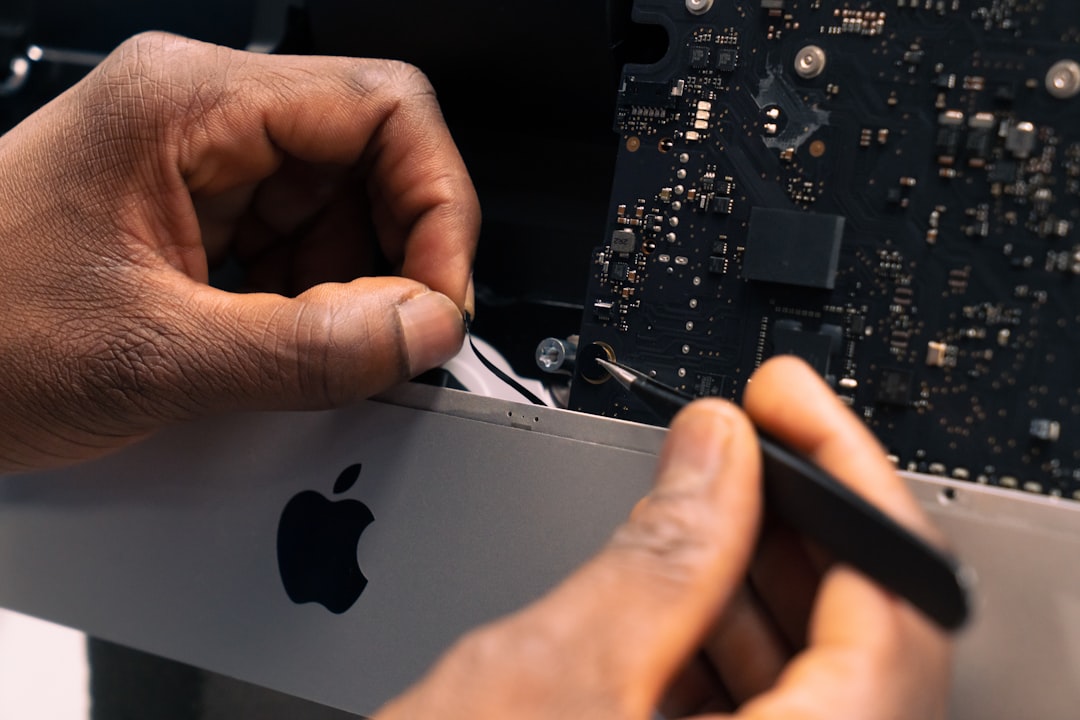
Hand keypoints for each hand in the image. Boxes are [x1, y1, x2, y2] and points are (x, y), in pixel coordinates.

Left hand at [0, 32, 478, 470]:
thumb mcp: (153, 354)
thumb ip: (308, 350)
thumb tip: (421, 331)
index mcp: (187, 103)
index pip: (383, 106)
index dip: (437, 202)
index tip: (441, 292)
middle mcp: (200, 119)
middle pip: (371, 159)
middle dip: (396, 256)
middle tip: (389, 338)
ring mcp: (197, 167)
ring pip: (342, 211)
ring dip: (353, 290)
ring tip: (316, 355)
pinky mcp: (194, 218)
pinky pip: (298, 248)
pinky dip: (314, 305)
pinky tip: (281, 348)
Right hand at [374, 357, 951, 718]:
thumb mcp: (547, 679)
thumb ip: (657, 554)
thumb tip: (717, 451)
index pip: (898, 614)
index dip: (853, 482)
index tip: (791, 406)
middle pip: (862, 643)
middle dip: (801, 520)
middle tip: (750, 439)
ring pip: (811, 678)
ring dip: (759, 577)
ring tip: (703, 499)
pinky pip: (755, 715)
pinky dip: (721, 642)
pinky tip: (672, 590)